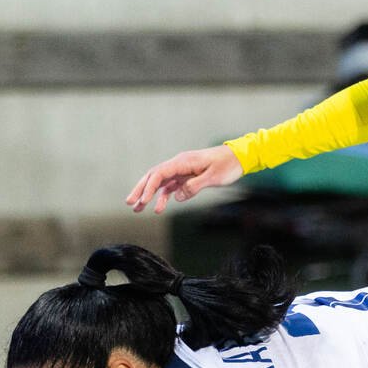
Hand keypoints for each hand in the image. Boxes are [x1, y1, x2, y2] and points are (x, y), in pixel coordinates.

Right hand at [126, 145, 243, 213]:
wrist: (238, 158)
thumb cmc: (227, 165)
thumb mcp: (213, 177)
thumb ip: (194, 186)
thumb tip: (176, 197)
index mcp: (183, 162)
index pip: (159, 174)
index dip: (149, 188)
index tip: (143, 201)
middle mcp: (179, 164)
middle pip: (154, 176)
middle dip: (140, 190)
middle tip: (130, 203)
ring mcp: (182, 170)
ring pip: (160, 182)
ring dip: (148, 195)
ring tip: (138, 209)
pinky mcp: (187, 176)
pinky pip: (170, 187)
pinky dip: (163, 197)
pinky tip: (158, 208)